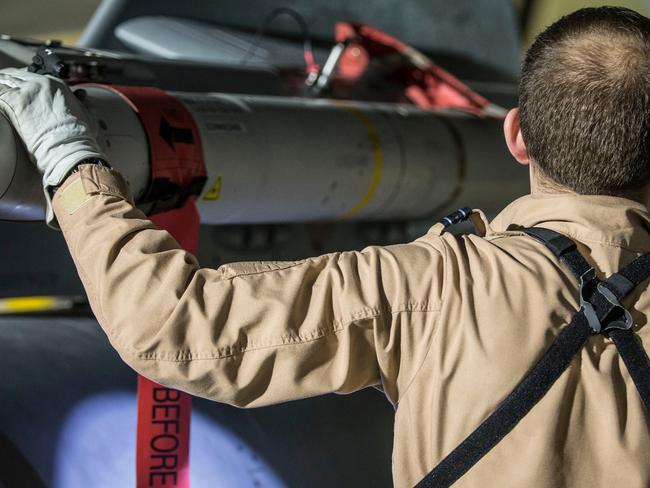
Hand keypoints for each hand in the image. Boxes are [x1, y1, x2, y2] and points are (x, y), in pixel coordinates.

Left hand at [0, 67, 105, 222]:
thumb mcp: (87, 115)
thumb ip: (82, 103)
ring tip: (1, 95)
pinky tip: (0, 104)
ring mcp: (26, 92)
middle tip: (4, 86)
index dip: (25, 80)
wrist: (69, 148)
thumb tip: (82, 98)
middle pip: (16, 76)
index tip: (21, 85)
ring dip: (2, 87)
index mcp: (57, 85)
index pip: (33, 75)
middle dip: (9, 81)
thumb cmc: (79, 137)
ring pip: (5, 81)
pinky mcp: (14, 102)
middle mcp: (41, 84)